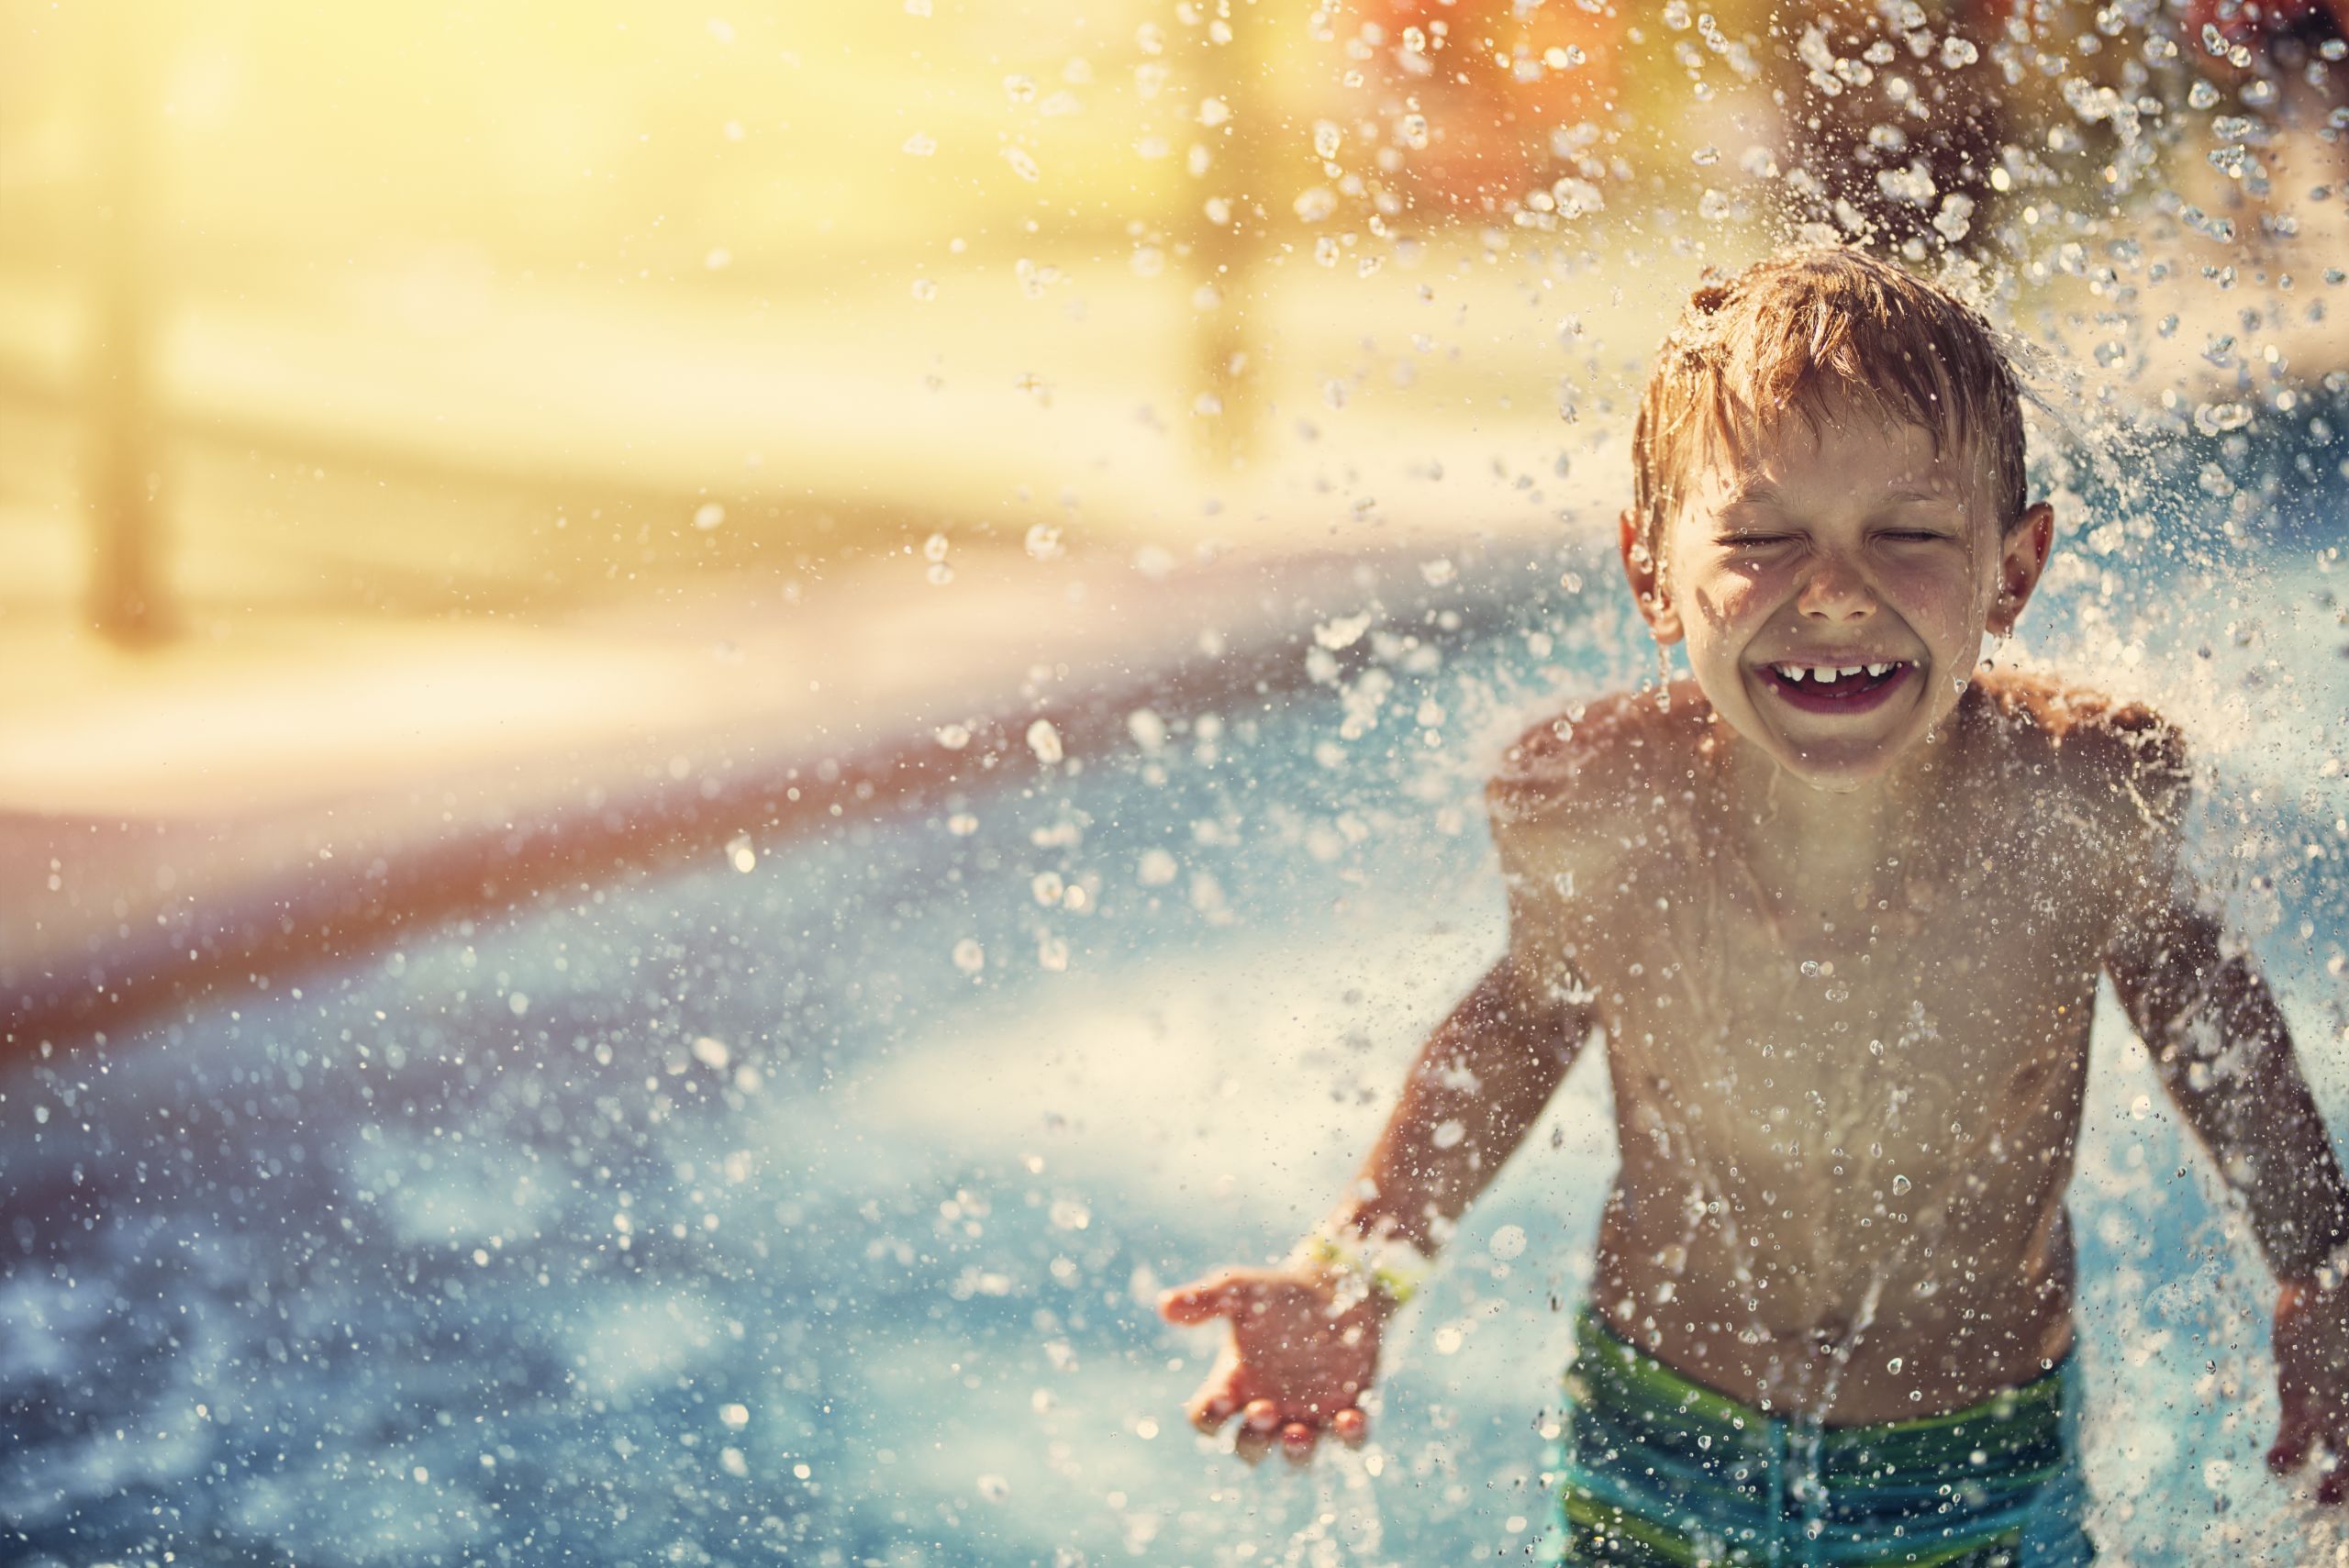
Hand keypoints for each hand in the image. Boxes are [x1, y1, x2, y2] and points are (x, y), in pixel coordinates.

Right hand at [1159, 1263, 1387, 1465]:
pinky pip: (1349, 1440)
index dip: (1208, 1416)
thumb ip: (1204, 1300)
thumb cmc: (1276, 1294)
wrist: (1332, 1288)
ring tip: (1297, 1434)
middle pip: (1249, 1448)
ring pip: (1297, 1457)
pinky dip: (1350, 1435)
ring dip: (1295, 1452)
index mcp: (1233, 1385)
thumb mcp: (1239, 1291)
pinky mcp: (1346, 1412)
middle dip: (1253, 1438)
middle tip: (1263, 1410)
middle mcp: (1265, 1409)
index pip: (1207, 1419)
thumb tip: (1163, 1305)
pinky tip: (1351, 1418)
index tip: (1220, 1396)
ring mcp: (1306, 1416)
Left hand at [2268, 1275, 2348, 1504]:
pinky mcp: (2298, 1406)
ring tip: (2325, 1496)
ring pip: (2342, 1461)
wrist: (2322, 1278)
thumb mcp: (2345, 1292)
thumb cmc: (2346, 1289)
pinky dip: (2288, 1454)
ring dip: (2336, 1485)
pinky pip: (2295, 1438)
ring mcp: (2336, 1413)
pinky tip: (2277, 1462)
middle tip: (2346, 1491)